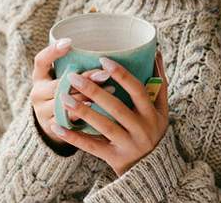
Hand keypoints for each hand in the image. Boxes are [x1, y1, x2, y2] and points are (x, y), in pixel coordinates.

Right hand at [30, 38, 114, 149]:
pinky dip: (84, 112)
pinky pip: (68, 119)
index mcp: (39, 78)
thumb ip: (75, 69)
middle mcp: (37, 94)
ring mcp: (42, 112)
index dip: (52, 51)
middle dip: (84, 78)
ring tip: (111, 89)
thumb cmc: (64, 95)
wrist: (54, 127)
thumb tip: (103, 55)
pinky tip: (99, 108)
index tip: (69, 41)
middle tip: (105, 73)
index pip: (41, 61)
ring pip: (65, 102)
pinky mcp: (52, 127)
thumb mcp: (63, 80)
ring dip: (89, 95)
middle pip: (59, 84)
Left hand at [51, 51, 169, 175]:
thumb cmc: (154, 129)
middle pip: (117, 107)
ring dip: (83, 111)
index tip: (103, 60)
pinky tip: (58, 127)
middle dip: (94, 91)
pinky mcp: (114, 157)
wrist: (152, 167)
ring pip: (104, 126)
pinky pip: (92, 146)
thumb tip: (156, 53)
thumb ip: (158, 81)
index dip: (122, 74)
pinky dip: (74, 137)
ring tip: (63, 97)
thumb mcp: (161, 108)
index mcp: (152, 113)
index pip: (137, 90)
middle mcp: (141, 129)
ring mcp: (128, 144)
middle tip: (73, 76)